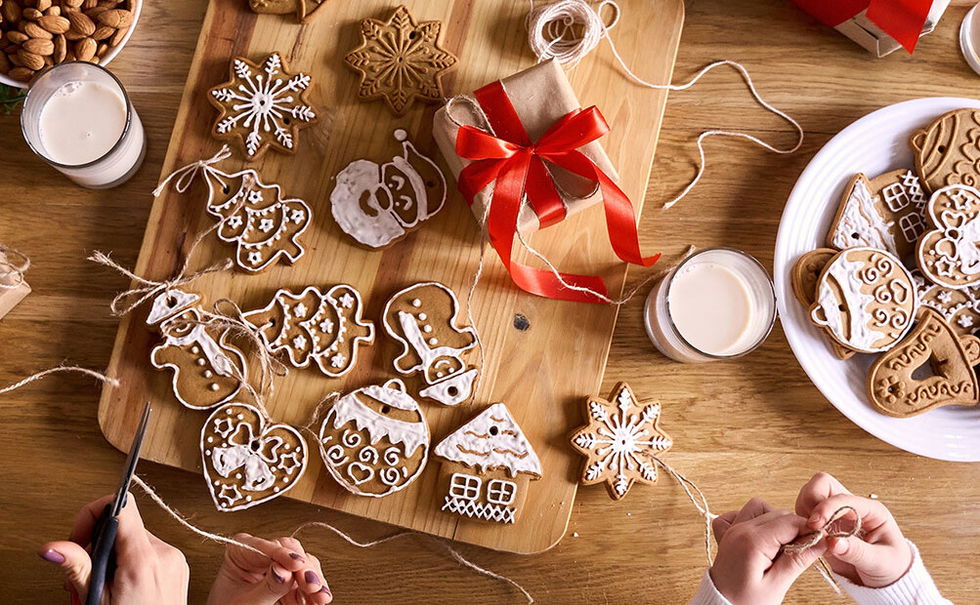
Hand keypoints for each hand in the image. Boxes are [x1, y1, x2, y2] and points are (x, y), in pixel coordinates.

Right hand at [38, 493, 188, 603]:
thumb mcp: (98, 601)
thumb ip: (79, 569)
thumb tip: (54, 547)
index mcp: (144, 559)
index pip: (121, 505)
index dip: (93, 514)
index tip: (79, 537)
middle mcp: (165, 554)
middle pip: (123, 526)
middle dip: (97, 546)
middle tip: (84, 576)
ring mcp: (175, 561)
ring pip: (134, 540)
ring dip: (112, 558)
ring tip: (101, 587)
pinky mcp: (178, 568)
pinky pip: (149, 553)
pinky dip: (129, 564)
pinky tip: (119, 588)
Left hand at [207, 534, 331, 604]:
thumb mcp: (246, 602)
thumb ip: (267, 587)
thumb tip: (286, 571)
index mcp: (240, 554)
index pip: (263, 547)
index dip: (283, 554)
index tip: (296, 563)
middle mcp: (261, 557)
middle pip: (290, 551)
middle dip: (304, 568)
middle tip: (312, 583)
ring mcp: (278, 569)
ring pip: (305, 564)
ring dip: (315, 580)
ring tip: (321, 595)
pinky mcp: (291, 583)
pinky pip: (309, 581)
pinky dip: (316, 591)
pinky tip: (320, 598)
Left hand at [709, 497, 824, 604]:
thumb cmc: (745, 602)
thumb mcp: (776, 585)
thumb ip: (798, 560)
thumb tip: (821, 541)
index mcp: (752, 541)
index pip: (790, 521)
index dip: (810, 529)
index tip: (821, 542)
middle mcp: (739, 529)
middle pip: (779, 514)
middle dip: (796, 528)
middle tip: (803, 551)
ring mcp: (731, 529)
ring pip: (761, 507)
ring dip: (776, 521)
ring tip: (783, 546)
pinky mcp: (727, 533)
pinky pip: (742, 513)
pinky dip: (755, 519)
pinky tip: (763, 538)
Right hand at [795, 472, 911, 587]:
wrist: (887, 582)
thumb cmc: (891, 568)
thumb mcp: (880, 563)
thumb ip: (857, 552)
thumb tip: (833, 542)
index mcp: (870, 510)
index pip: (841, 497)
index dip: (826, 508)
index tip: (816, 525)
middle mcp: (851, 508)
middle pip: (822, 484)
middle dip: (811, 501)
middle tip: (810, 525)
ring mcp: (837, 516)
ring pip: (810, 497)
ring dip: (804, 513)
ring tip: (811, 535)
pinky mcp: (826, 527)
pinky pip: (805, 515)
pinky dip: (802, 524)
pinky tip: (810, 540)